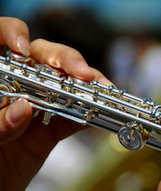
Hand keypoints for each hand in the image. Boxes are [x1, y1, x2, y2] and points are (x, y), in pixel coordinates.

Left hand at [0, 17, 110, 190]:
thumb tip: (26, 108)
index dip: (11, 35)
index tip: (22, 49)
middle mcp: (9, 90)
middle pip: (38, 58)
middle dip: (63, 60)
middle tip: (81, 74)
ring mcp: (30, 111)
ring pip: (61, 87)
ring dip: (84, 87)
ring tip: (100, 90)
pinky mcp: (45, 134)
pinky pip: (70, 120)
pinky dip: (86, 116)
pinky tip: (98, 113)